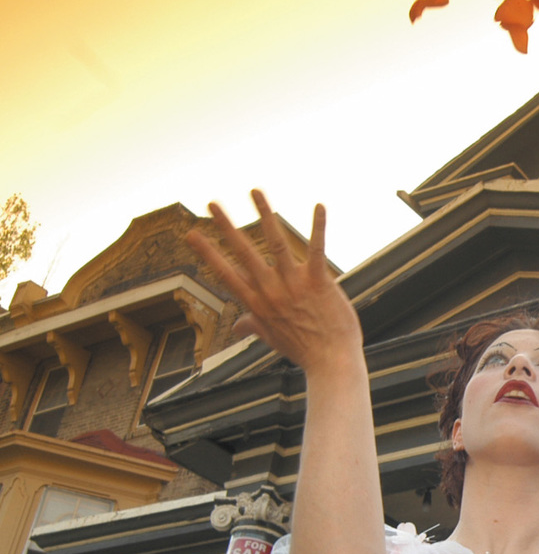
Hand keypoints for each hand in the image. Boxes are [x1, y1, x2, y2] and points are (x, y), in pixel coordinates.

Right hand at [185, 191, 359, 379]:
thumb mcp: (272, 338)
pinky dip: (319, 227)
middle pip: (244, 253)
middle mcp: (271, 291)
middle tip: (211, 203)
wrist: (332, 362)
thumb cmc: (304, 350)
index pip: (226, 274)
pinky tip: (318, 205)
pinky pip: (317, 249)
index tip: (191, 234)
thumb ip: (254, 326)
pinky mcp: (319, 282)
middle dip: (227, 226)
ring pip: (275, 243)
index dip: (208, 253)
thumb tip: (237, 327)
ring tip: (255, 191)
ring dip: (266, 214)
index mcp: (257, 303)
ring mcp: (295, 285)